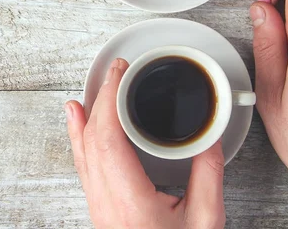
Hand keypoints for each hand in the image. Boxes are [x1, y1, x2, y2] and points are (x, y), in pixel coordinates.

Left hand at [65, 58, 225, 227]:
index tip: (119, 76)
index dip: (110, 101)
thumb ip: (208, 178)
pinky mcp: (100, 207)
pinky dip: (80, 140)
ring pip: (83, 152)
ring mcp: (99, 204)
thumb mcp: (204, 222)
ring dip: (85, 118)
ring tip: (86, 93)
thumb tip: (209, 142)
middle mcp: (106, 199)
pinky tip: (78, 128)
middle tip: (114, 72)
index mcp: (130, 200)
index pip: (109, 139)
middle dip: (102, 99)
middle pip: (93, 139)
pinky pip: (84, 165)